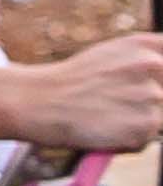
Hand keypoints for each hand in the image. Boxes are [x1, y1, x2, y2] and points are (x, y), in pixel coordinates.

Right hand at [19, 35, 162, 154]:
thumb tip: (158, 81)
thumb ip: (143, 61)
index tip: (144, 85)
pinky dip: (127, 141)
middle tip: (112, 105)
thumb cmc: (69, 83)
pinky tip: (103, 130)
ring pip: (159, 118)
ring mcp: (152, 94)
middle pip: (162, 95)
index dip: (154, 79)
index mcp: (144, 45)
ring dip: (137, 122)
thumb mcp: (109, 55)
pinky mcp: (147, 125)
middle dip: (146, 103)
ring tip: (105, 118)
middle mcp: (153, 64)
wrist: (35, 101)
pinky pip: (147, 139)